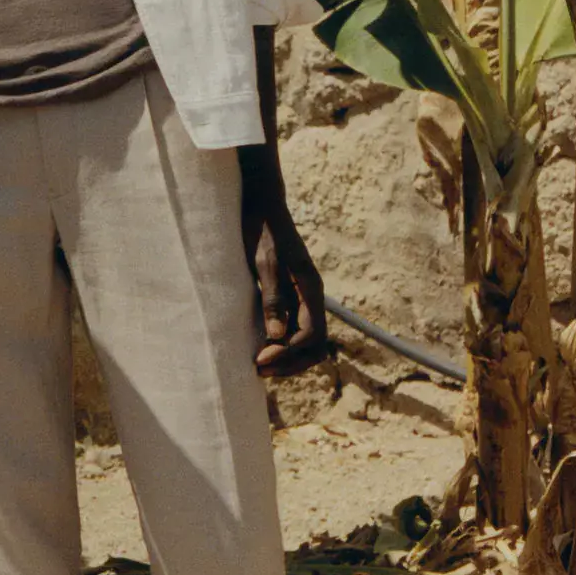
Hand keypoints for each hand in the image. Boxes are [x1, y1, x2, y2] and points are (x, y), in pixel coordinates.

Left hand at [241, 170, 327, 377]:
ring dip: (287, 357)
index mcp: (311, 289)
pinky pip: (293, 328)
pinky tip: (260, 346)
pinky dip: (281, 344)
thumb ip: (273, 298)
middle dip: (292, 363)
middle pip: (316, 345)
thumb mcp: (264, 263)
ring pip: (306, 340)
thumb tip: (276, 335)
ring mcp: (301, 297)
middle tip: (260, 370)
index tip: (260, 359)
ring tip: (259, 364)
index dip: (287, 353)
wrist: (261, 204)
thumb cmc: (262, 230)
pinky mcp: (289, 295)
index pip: (311, 336)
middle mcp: (311, 296)